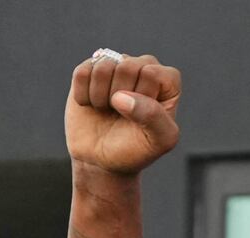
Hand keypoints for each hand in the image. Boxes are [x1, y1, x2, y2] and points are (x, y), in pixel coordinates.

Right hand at [64, 52, 181, 175]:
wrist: (103, 160)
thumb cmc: (136, 149)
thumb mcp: (159, 141)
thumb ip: (153, 117)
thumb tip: (121, 97)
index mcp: (167, 81)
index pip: (152, 74)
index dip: (142, 98)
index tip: (142, 116)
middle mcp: (143, 67)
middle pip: (127, 67)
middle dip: (119, 97)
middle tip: (121, 114)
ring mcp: (115, 65)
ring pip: (103, 67)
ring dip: (100, 97)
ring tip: (107, 109)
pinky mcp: (90, 69)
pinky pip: (82, 72)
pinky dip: (83, 95)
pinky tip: (92, 105)